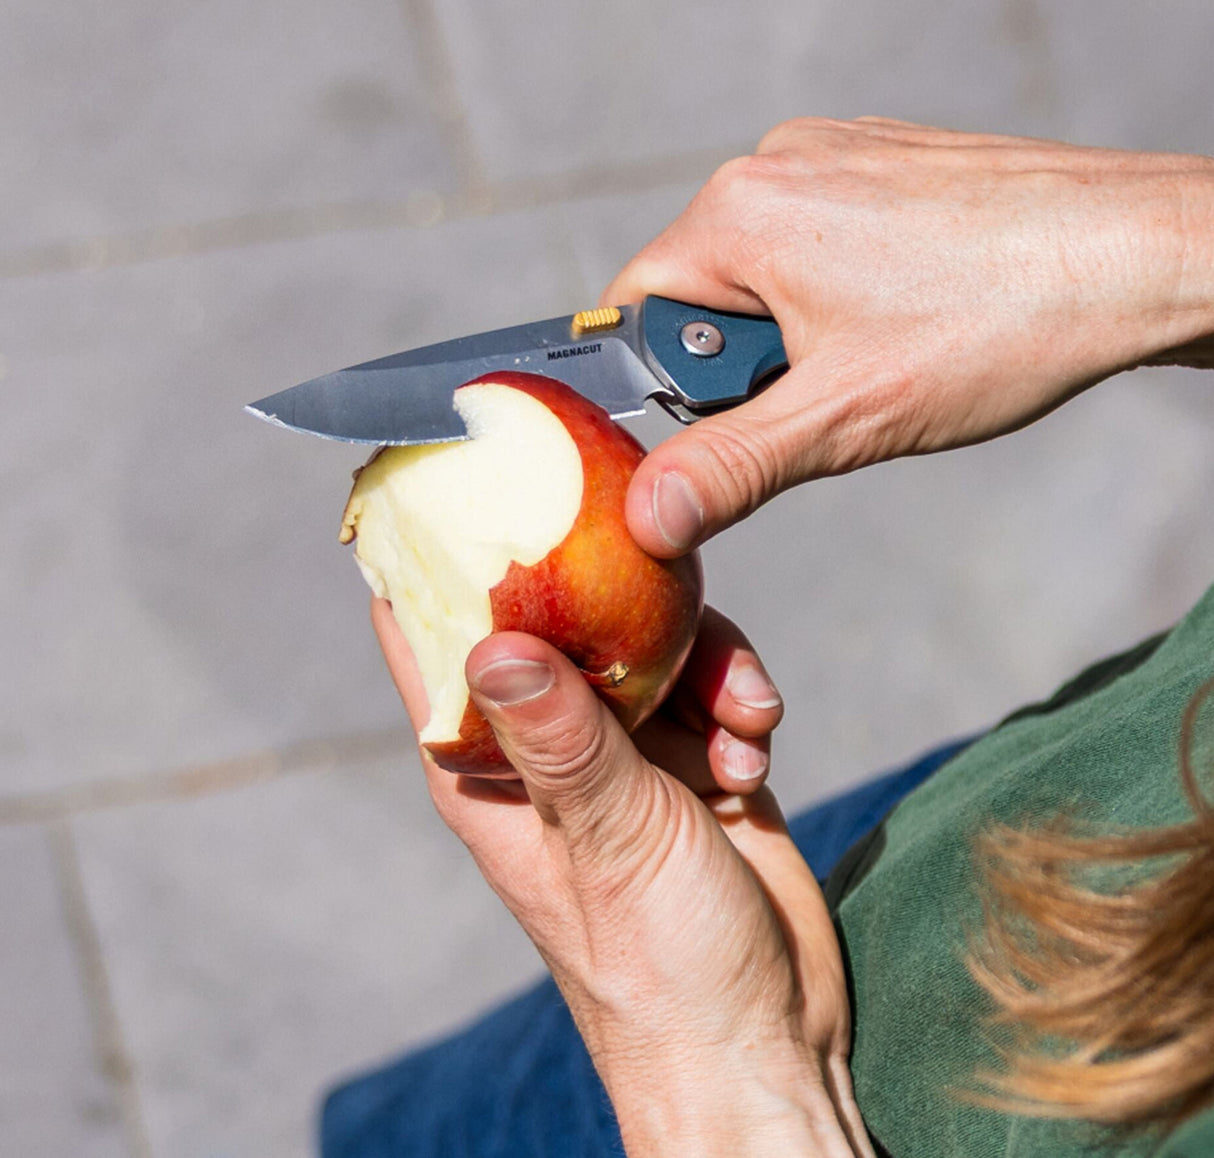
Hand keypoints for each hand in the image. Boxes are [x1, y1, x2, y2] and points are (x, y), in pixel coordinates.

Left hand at [373, 598, 873, 1157]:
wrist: (762, 1034)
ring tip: (742, 723)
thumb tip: (495, 642)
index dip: (437, 558)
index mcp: (489, 763)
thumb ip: (561, 738)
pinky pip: (709, 684)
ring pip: (651, 640)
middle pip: (562, 614)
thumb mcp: (608, 836)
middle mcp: (547, 744)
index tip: (472, 480)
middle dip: (619, 593)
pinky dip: (737, 702)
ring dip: (708, 662)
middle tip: (669, 580)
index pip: (429, 637)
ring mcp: (622, 749)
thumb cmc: (659, 964)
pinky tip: (755, 753)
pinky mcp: (689, 758)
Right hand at [602, 117, 1213, 554]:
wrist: (1139, 256)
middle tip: (829, 390)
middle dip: (748, 358)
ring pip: (763, 268)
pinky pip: (820, 236)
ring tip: (880, 351)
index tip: (746, 411)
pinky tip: (908, 313)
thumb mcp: (844, 418)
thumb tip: (645, 516)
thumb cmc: (997, 324)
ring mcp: (834, 153)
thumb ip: (729, 466)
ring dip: (798, 328)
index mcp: (739, 213)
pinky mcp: (883, 161)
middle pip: (701, 290)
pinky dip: (843, 288)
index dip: (675, 381)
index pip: (635, 310)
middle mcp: (775, 162)